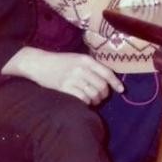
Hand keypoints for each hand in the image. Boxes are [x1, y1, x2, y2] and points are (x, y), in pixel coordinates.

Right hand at [2, 47, 122, 105]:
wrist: (40, 64)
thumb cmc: (61, 62)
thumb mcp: (78, 59)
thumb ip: (92, 67)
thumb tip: (108, 79)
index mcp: (86, 60)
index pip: (107, 73)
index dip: (116, 83)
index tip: (121, 90)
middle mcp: (81, 68)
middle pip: (102, 86)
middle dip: (104, 94)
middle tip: (102, 97)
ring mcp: (73, 78)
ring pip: (93, 94)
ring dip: (96, 100)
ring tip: (93, 100)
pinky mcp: (64, 88)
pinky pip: (82, 99)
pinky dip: (86, 103)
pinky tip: (84, 102)